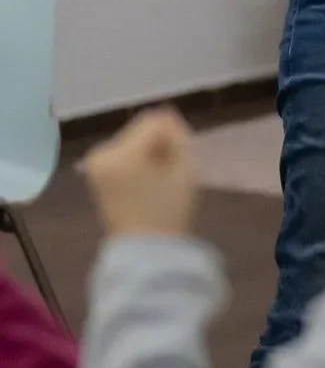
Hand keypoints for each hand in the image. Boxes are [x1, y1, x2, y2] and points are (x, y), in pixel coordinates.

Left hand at [81, 109, 198, 239]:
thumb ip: (179, 137)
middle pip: (140, 128)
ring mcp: (95, 163)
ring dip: (148, 150)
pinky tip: (146, 181)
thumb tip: (169, 119)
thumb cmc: (169, 211)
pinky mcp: (96, 173)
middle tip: (172, 168)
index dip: (175, 135)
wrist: (145, 249)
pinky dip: (136, 160)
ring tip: (158, 177)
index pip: (155, 121)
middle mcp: (101, 153)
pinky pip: (122, 153)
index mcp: (120, 153)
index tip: (182, 158)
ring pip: (132, 140)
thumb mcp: (186, 169)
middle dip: (158, 142)